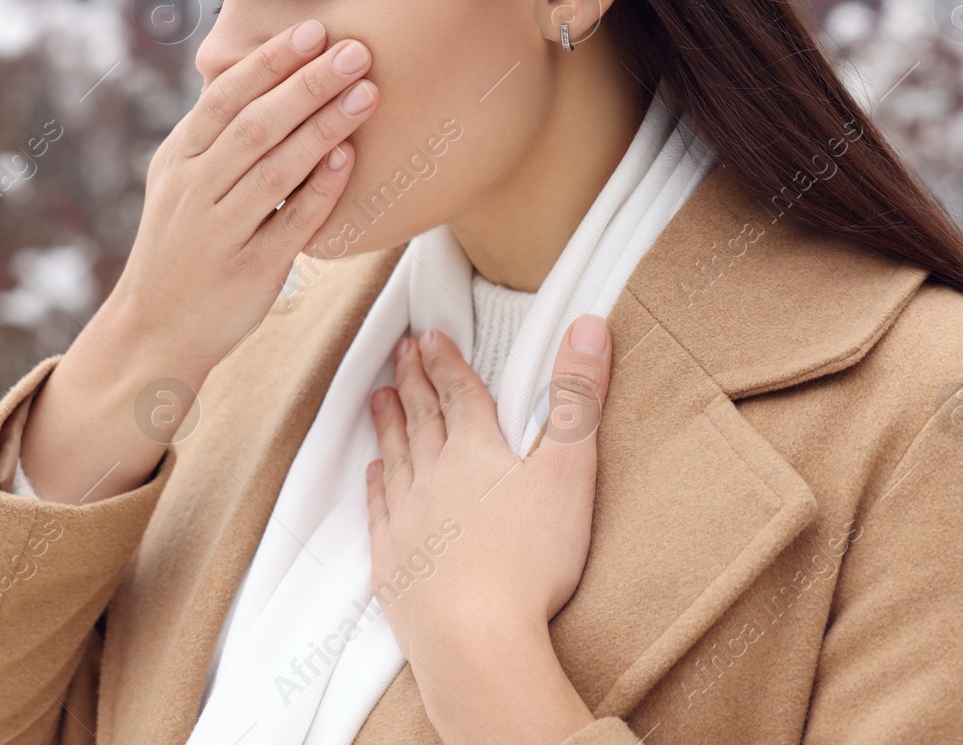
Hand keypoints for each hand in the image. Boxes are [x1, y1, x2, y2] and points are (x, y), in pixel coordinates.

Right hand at [109, 17, 377, 382]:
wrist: (154, 328)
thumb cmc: (181, 245)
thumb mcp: (179, 184)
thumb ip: (214, 136)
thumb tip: (260, 75)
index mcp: (178, 160)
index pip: (224, 98)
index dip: (269, 62)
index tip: (311, 30)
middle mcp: (194, 191)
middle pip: (254, 125)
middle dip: (307, 84)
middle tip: (354, 50)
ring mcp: (221, 232)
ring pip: (275, 169)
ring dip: (323, 127)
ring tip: (366, 93)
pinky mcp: (250, 270)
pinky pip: (292, 222)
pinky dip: (321, 188)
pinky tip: (349, 158)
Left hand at [364, 318, 610, 743]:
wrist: (475, 640)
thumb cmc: (530, 560)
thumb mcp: (568, 471)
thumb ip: (578, 398)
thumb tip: (587, 323)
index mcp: (476, 453)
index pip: (459, 394)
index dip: (447, 362)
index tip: (431, 336)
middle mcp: (433, 478)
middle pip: (422, 419)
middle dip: (413, 382)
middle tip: (400, 352)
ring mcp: (408, 522)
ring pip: (396, 458)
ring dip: (389, 423)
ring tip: (379, 396)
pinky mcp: (394, 565)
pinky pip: (380, 513)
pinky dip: (377, 487)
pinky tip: (375, 473)